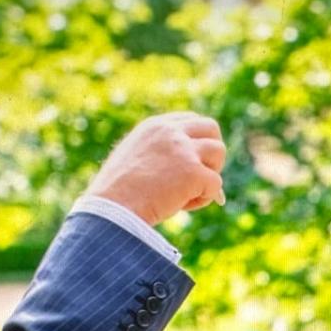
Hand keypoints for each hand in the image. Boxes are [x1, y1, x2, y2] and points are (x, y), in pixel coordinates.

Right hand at [85, 112, 225, 225]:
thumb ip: (160, 155)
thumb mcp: (134, 161)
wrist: (112, 211)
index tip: (193, 160)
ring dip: (210, 173)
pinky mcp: (194, 172)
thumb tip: (196, 171)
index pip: (190, 120)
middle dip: (211, 151)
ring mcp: (184, 150)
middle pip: (211, 127)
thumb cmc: (118, 195)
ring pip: (219, 151)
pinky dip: (204, 198)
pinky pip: (215, 184)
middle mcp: (170, 132)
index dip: (197, 140)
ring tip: (189, 193)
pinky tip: (183, 206)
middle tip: (202, 174)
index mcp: (154, 127)